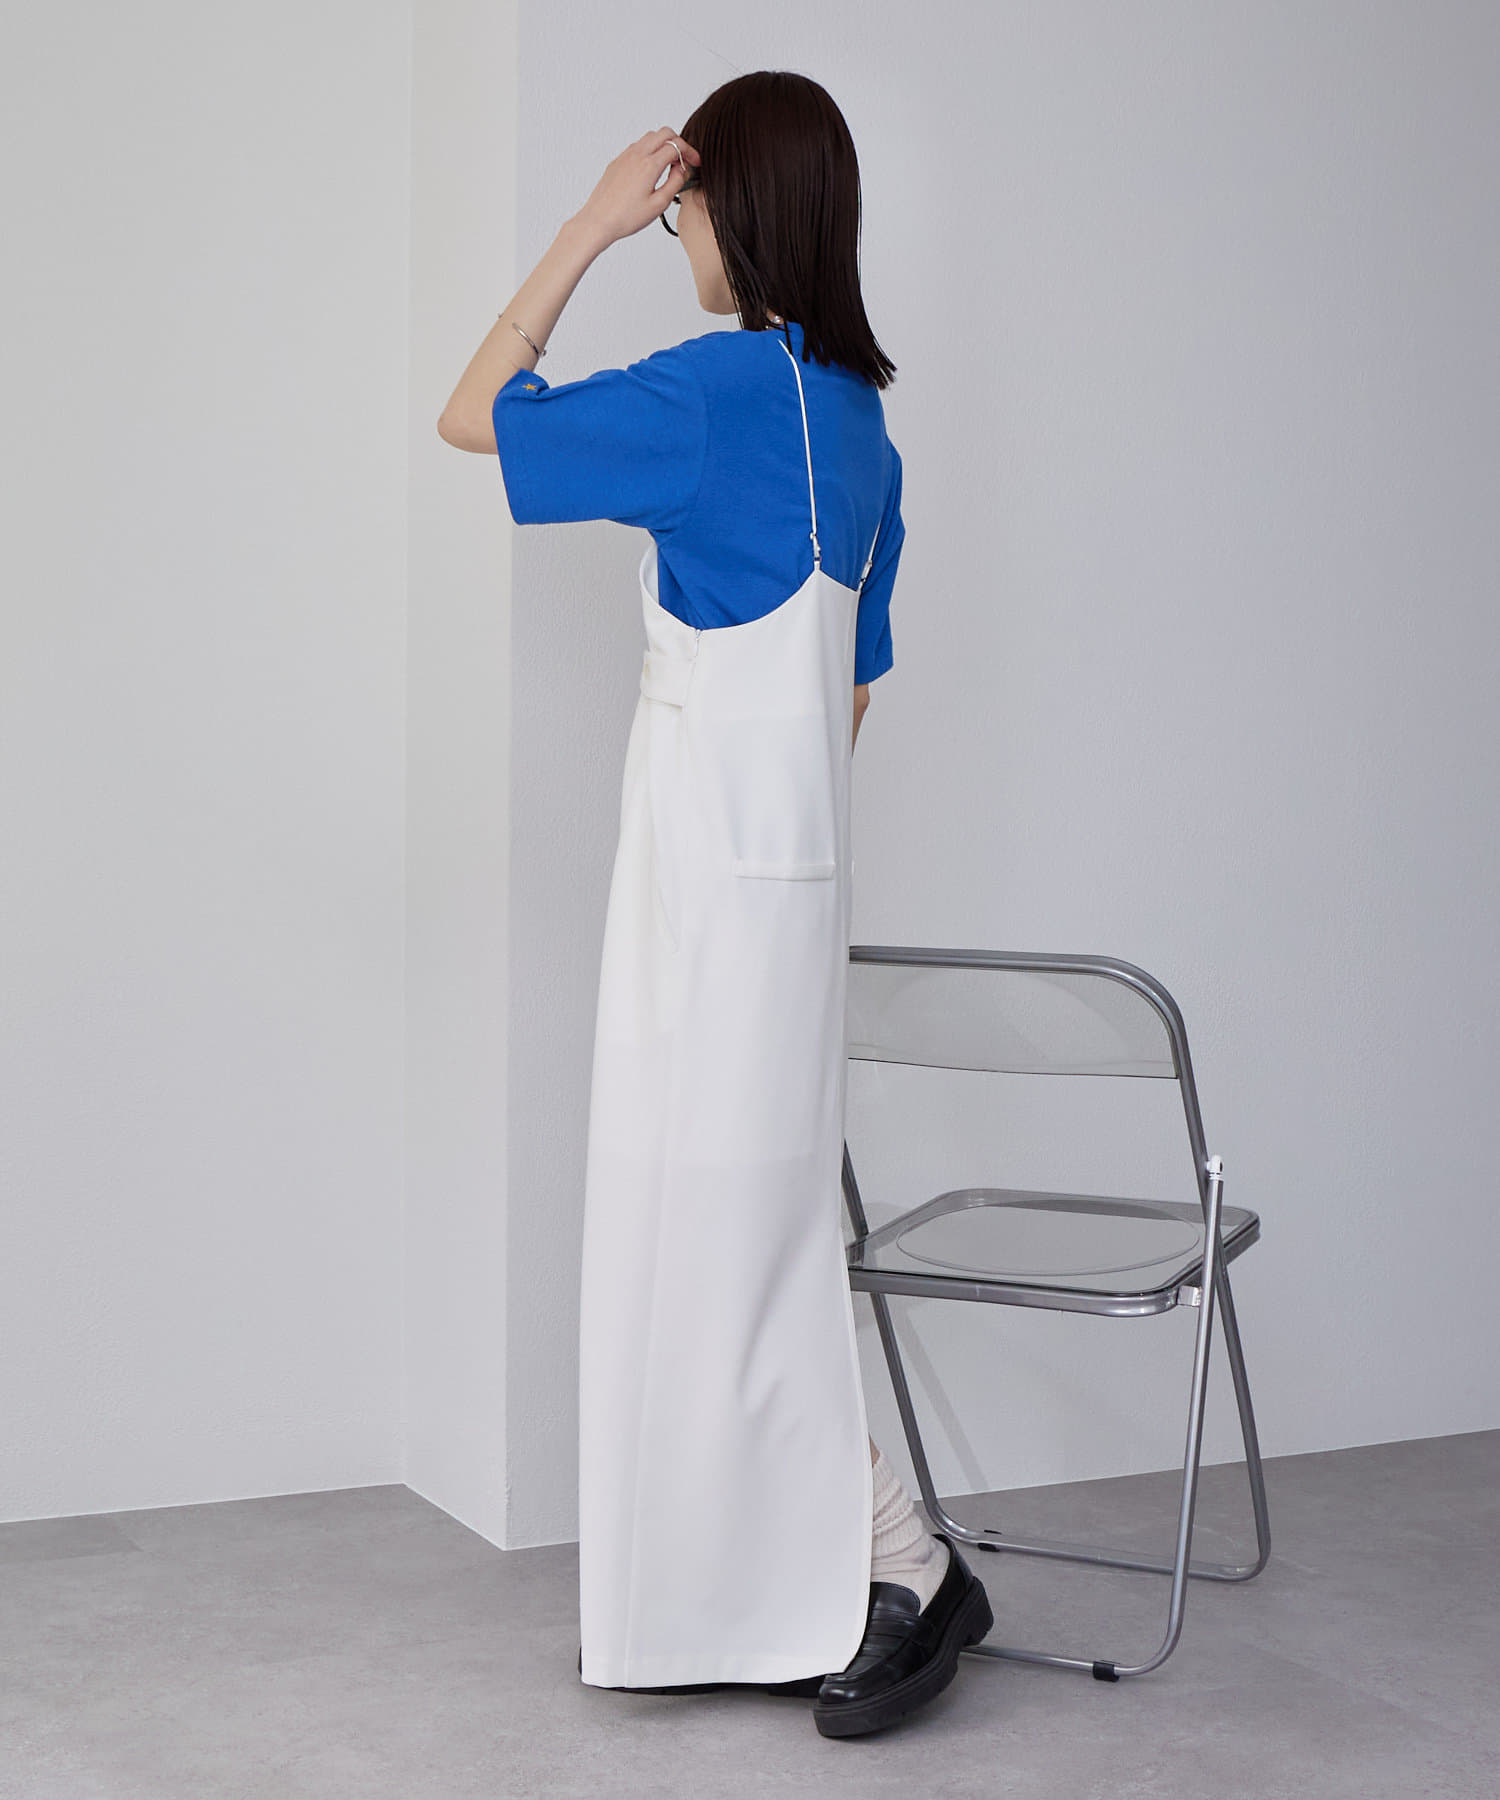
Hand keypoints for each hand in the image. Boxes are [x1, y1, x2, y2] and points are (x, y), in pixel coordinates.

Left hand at [572, 127, 699, 249]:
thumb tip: (681, 170)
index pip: (676, 146)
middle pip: (664, 133)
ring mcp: (625, 156)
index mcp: (649, 165)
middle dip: (678, 143)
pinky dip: (650, 150)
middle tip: (684, 159)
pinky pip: (637, 146)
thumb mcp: (659, 205)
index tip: (695, 162)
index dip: (690, 152)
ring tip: (669, 165)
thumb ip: (675, 183)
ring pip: (650, 137)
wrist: (599, 221)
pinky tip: (652, 169)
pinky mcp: (617, 161)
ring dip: (663, 145)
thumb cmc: (625, 217)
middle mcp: (637, 155)